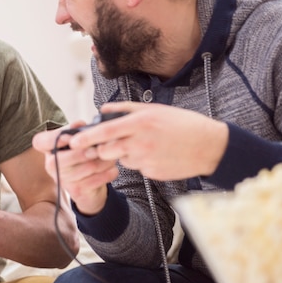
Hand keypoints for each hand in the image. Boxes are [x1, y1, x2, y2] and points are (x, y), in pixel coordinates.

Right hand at [33, 124, 117, 214]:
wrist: (89, 186)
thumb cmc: (82, 156)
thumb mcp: (78, 142)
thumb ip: (77, 132)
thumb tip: (80, 124)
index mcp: (48, 149)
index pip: (39, 142)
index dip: (53, 139)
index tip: (70, 138)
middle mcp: (50, 165)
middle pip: (62, 159)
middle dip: (84, 153)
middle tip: (98, 148)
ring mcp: (62, 180)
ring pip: (84, 168)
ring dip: (102, 161)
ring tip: (112, 156)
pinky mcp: (76, 191)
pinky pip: (95, 180)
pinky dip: (107, 173)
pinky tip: (112, 168)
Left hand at [67, 102, 228, 179]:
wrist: (209, 146)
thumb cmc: (182, 124)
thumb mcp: (154, 110)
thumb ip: (125, 109)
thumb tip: (102, 110)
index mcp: (140, 123)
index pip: (105, 132)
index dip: (86, 138)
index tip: (72, 142)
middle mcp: (141, 142)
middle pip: (107, 150)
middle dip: (104, 148)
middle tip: (113, 142)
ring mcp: (146, 160)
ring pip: (122, 159)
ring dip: (125, 153)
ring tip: (146, 144)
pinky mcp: (152, 174)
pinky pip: (137, 168)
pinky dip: (141, 162)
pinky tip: (157, 154)